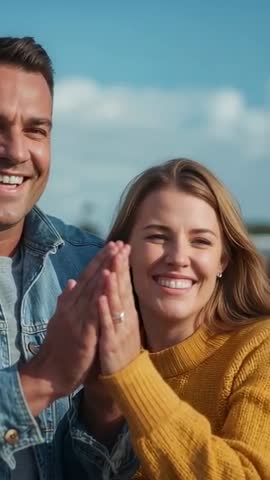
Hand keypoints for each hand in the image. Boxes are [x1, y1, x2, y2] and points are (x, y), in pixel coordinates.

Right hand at [19, 242, 121, 415]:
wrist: (50, 374)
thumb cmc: (60, 347)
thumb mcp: (63, 320)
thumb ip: (67, 301)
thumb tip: (71, 282)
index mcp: (71, 305)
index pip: (87, 278)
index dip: (100, 261)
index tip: (112, 246)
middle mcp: (73, 308)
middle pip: (92, 280)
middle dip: (106, 261)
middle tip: (119, 244)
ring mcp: (77, 320)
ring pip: (93, 292)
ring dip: (105, 273)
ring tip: (116, 257)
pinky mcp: (83, 335)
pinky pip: (93, 314)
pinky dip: (99, 300)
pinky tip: (106, 287)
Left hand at [98, 243, 140, 374]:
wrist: (127, 379)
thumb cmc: (122, 349)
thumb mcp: (121, 323)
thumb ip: (117, 304)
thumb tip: (114, 284)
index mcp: (126, 311)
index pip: (123, 283)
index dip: (122, 264)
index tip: (121, 245)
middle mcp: (126, 317)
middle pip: (122, 288)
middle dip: (120, 267)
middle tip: (119, 247)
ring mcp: (120, 330)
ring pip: (116, 304)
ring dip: (112, 286)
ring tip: (110, 267)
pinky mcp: (111, 344)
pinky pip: (107, 326)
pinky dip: (104, 312)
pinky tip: (100, 299)